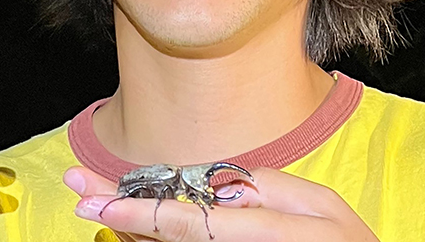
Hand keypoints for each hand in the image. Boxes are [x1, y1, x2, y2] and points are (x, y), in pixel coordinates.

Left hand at [64, 165, 379, 241]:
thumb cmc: (345, 240)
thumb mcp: (319, 206)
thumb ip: (266, 190)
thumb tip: (214, 187)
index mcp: (261, 233)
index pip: (192, 221)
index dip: (145, 210)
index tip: (104, 201)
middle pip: (172, 237)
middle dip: (124, 214)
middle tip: (80, 195)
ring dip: (135, 228)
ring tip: (98, 202)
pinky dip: (163, 234)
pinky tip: (135, 223)